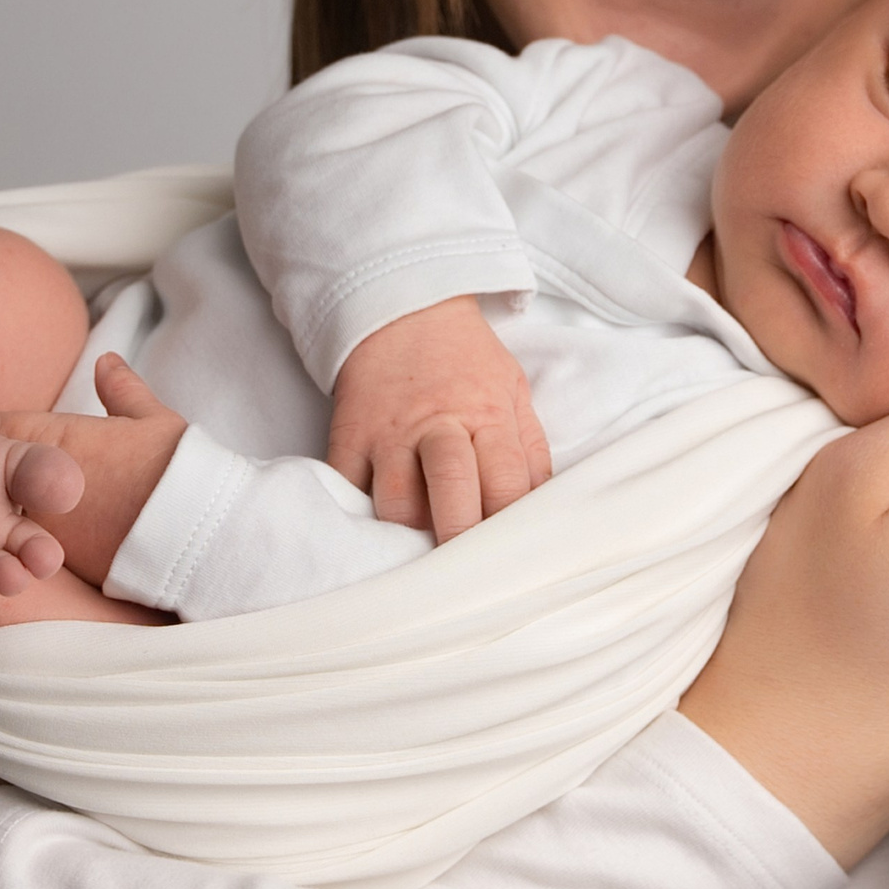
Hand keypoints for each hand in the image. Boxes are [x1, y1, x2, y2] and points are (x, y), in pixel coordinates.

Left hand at [0, 352, 186, 585]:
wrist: (191, 532)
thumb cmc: (172, 469)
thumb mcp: (152, 420)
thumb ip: (122, 390)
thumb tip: (106, 362)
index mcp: (48, 442)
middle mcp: (33, 487)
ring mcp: (42, 529)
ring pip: (5, 518)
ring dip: (8, 514)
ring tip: (11, 515)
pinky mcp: (60, 565)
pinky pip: (33, 548)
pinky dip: (35, 543)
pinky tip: (46, 542)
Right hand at [326, 297, 552, 540]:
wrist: (401, 312)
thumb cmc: (465, 361)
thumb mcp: (513, 390)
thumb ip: (529, 450)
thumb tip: (541, 509)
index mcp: (487, 416)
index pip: (506, 483)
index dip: (509, 527)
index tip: (511, 557)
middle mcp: (437, 426)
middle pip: (450, 490)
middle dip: (460, 538)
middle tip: (467, 576)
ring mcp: (388, 433)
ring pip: (394, 502)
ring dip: (409, 535)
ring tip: (422, 553)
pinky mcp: (348, 437)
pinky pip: (346, 489)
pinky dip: (357, 516)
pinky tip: (374, 534)